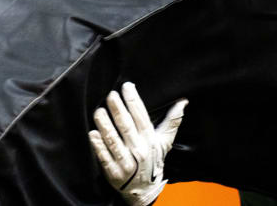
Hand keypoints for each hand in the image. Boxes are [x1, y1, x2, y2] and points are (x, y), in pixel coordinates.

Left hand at [88, 82, 187, 205]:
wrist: (144, 189)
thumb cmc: (153, 159)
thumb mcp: (164, 141)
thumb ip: (172, 121)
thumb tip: (183, 102)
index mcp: (149, 140)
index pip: (141, 117)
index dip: (134, 101)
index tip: (127, 87)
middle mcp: (138, 150)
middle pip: (127, 127)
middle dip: (118, 110)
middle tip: (110, 95)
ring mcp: (126, 162)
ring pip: (114, 141)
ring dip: (106, 126)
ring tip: (99, 111)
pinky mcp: (114, 172)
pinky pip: (105, 157)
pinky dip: (99, 146)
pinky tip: (93, 134)